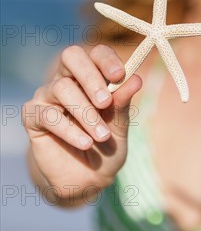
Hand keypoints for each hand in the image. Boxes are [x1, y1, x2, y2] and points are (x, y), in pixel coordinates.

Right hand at [22, 44, 141, 202]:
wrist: (87, 178)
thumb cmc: (106, 145)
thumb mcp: (120, 125)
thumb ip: (123, 102)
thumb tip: (136, 79)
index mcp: (92, 76)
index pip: (96, 53)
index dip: (106, 59)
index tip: (120, 75)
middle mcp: (67, 79)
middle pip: (71, 56)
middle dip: (91, 77)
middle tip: (106, 103)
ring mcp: (47, 96)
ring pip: (62, 88)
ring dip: (85, 113)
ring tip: (102, 136)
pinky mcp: (33, 116)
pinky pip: (48, 115)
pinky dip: (70, 130)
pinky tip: (84, 143)